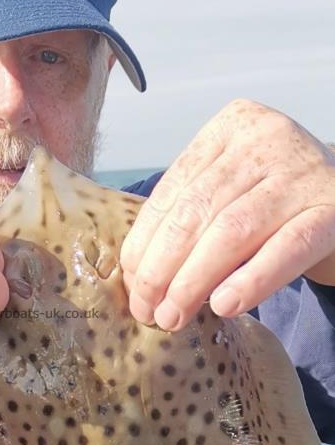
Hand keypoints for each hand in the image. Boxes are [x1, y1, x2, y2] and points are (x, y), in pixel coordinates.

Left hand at [120, 99, 334, 330]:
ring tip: (174, 316)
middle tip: (148, 310)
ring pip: (232, 231)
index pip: (174, 188)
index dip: (145, 240)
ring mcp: (303, 171)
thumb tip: (137, 272)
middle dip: (162, 267)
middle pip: (197, 210)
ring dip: (194, 281)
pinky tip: (224, 305)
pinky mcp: (334, 208)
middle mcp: (267, 138)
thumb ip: (190, 214)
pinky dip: (251, 280)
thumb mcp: (231, 189)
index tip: (130, 281)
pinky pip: (286, 249)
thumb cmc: (275, 200)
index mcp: (231, 127)